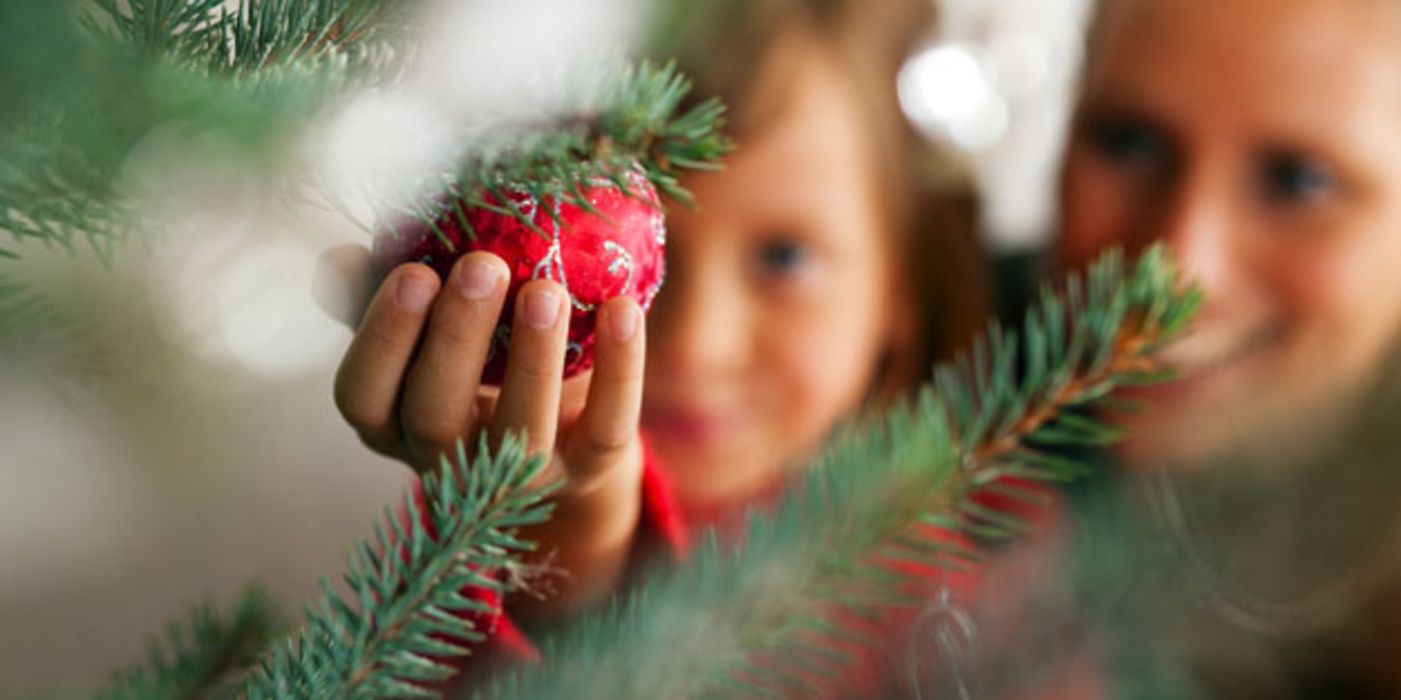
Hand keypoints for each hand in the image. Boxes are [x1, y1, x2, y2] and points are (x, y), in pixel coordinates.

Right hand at [325, 246, 645, 617]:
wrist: (565, 427)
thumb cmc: (477, 356)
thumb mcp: (425, 328)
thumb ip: (379, 291)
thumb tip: (339, 258)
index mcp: (392, 423)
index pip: (363, 395)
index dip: (382, 338)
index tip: (413, 271)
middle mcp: (447, 461)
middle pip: (435, 415)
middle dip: (457, 337)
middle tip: (482, 265)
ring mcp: (518, 479)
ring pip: (519, 432)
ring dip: (532, 358)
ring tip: (546, 289)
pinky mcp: (586, 472)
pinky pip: (604, 430)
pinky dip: (619, 371)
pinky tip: (622, 309)